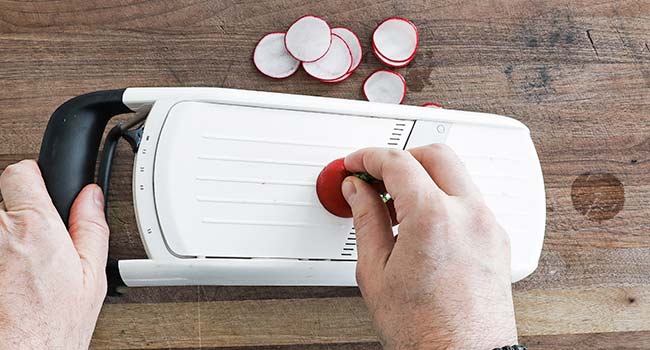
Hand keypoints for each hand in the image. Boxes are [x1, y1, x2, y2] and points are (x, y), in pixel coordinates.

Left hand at [0, 160, 108, 348]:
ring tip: (17, 271)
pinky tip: (7, 282)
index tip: (38, 191)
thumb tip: (91, 198)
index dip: (32, 180)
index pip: (19, 172)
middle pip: (2, 202)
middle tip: (35, 247)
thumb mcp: (90, 277)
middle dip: (19, 217)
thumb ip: (90, 228)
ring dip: (5, 240)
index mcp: (35, 225)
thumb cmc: (50, 328)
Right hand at [343, 145, 517, 348]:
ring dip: (425, 177)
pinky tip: (422, 222)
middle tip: (376, 175)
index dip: (369, 157)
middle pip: (436, 154)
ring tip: (396, 205)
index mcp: (433, 217)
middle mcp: (469, 214)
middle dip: (402, 156)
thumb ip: (365, 218)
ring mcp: (488, 226)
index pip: (398, 162)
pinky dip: (445, 198)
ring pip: (457, 174)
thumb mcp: (376, 270)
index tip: (356, 164)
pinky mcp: (498, 240)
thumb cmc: (423, 329)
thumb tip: (357, 191)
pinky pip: (470, 200)